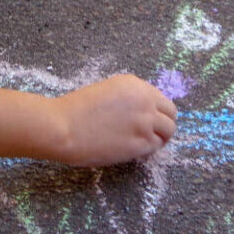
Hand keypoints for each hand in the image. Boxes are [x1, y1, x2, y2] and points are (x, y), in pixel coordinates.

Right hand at [51, 74, 177, 166]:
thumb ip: (128, 99)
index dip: (156, 111)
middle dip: (164, 123)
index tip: (150, 120)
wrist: (63, 128)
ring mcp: (145, 122)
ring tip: (143, 143)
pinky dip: (149, 149)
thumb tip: (142, 112)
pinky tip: (134, 149)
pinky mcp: (141, 143)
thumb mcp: (106, 92)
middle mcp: (144, 100)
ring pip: (168, 131)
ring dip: (159, 137)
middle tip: (153, 133)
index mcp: (134, 85)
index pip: (160, 99)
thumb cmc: (74, 111)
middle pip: (171, 114)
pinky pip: (155, 146)